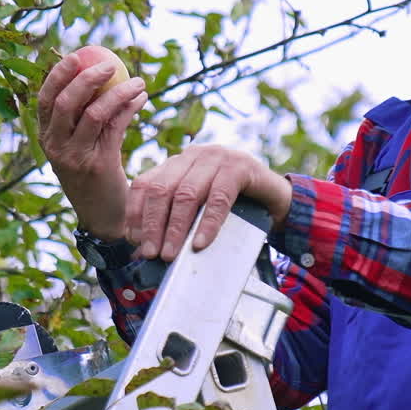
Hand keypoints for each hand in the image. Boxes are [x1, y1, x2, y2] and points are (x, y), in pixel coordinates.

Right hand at [37, 53, 146, 238]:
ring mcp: (75, 157)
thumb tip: (98, 74)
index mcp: (46, 138)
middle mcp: (55, 147)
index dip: (58, 74)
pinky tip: (141, 98)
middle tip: (110, 64)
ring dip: (119, 92)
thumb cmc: (93, 175)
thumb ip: (81, 118)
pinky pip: (116, 127)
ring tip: (138, 82)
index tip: (77, 56)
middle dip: (88, 77)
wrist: (103, 216)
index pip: (45, 99)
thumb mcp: (78, 146)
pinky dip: (130, 108)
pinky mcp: (99, 165)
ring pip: (94, 113)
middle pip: (66, 102)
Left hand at [124, 144, 291, 260]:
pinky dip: (207, 224)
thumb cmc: (233, 209)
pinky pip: (218, 198)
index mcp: (178, 163)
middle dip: (153, 224)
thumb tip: (142, 252)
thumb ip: (174, 222)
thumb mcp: (198, 212)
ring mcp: (217, 158)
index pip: (145, 183)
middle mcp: (194, 155)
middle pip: (162, 189)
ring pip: (186, 194)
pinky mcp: (240, 167)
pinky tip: (200, 243)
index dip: (136, 212)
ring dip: (175, 228)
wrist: (277, 200)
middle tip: (151, 253)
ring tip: (170, 254)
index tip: (133, 240)